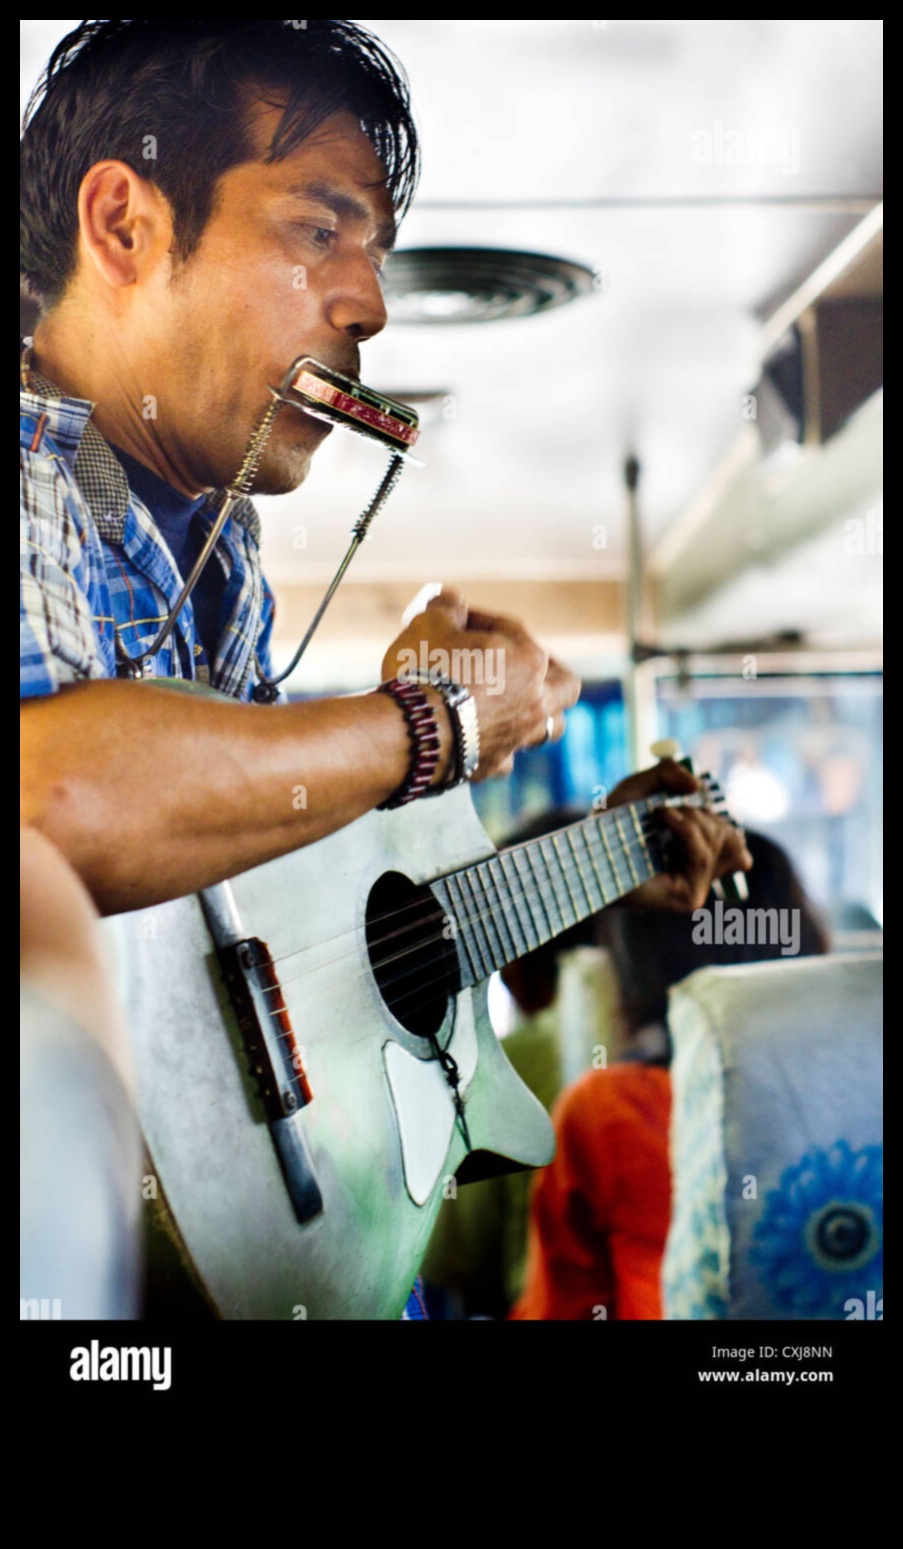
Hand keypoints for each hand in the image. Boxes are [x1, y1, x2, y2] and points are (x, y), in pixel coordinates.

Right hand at [382, 590, 580, 780]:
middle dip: (548, 675)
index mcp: (530, 661)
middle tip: (523, 666)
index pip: (512, 630)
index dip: (482, 619)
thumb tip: (450, 602)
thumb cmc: (426, 671)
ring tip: (511, 707)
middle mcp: (535, 703)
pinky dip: (495, 746)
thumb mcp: (431, 623)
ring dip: (532, 716)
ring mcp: (517, 738)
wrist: (411, 732)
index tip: (457, 619)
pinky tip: (477, 738)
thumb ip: (446, 607)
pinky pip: (505, 756)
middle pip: (563, 687)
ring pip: (546, 729)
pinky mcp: (492, 766)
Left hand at [606, 758, 752, 911]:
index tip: (697, 810)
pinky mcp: (688, 897)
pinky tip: (664, 817)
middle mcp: (698, 875)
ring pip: (716, 841)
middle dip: (700, 814)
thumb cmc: (609, 825)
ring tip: (660, 815)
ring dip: (690, 817)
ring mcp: (695, 888)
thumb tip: (696, 786)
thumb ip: (668, 773)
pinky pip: (702, 854)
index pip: (736, 847)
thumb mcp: (639, 787)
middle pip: (730, 839)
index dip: (726, 825)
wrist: (588, 850)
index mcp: (695, 856)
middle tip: (666, 812)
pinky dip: (685, 829)